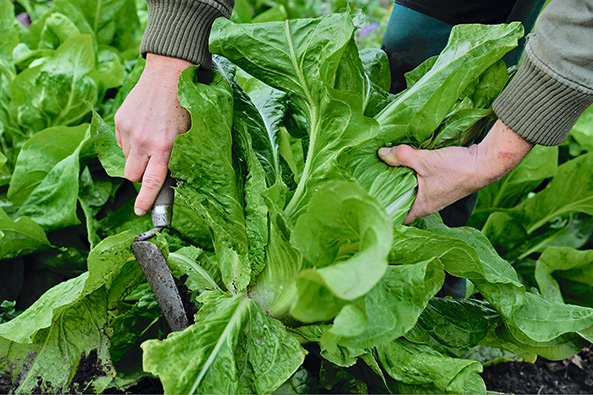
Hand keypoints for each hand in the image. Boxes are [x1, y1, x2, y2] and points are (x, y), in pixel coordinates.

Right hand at [114, 53, 191, 215]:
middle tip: (153, 167)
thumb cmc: (186, 103)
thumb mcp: (191, 132)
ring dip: (137, 158)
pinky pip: (121, 142)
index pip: (151, 182)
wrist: (169, 72)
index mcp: (165, 146)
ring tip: (152, 139)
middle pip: (132, 176)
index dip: (146, 200)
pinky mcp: (120, 120)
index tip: (141, 211)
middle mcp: (144, 141)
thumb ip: (181, 155)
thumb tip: (175, 176)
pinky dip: (131, 142)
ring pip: (127, 159)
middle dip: (141, 178)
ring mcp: (129, 130)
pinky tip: (144, 128)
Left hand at [378, 120, 533, 223]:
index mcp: (420, 207)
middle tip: (372, 181)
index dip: (383, 211)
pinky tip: (405, 162)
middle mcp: (427, 205)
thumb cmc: (456, 169)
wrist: (484, 163)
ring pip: (411, 191)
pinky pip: (421, 182)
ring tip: (384, 169)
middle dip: (388, 193)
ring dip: (400, 182)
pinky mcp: (441, 184)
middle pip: (402, 202)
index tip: (370, 200)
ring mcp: (434, 195)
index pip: (397, 217)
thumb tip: (381, 153)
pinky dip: (412, 175)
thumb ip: (400, 156)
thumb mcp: (423, 160)